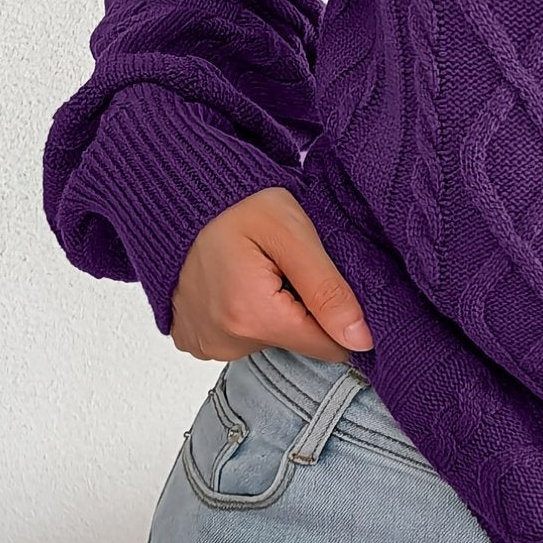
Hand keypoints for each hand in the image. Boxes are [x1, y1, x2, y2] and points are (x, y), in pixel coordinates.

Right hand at [169, 186, 372, 362]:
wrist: (182, 195)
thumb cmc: (240, 205)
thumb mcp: (294, 235)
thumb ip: (328, 290)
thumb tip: (360, 340)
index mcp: (252, 318)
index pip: (328, 347)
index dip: (338, 315)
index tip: (325, 281)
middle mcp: (224, 342)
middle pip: (298, 343)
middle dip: (304, 309)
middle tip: (285, 267)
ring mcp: (205, 344)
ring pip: (272, 340)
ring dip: (276, 311)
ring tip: (260, 270)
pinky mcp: (195, 340)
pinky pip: (241, 338)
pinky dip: (248, 314)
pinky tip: (240, 282)